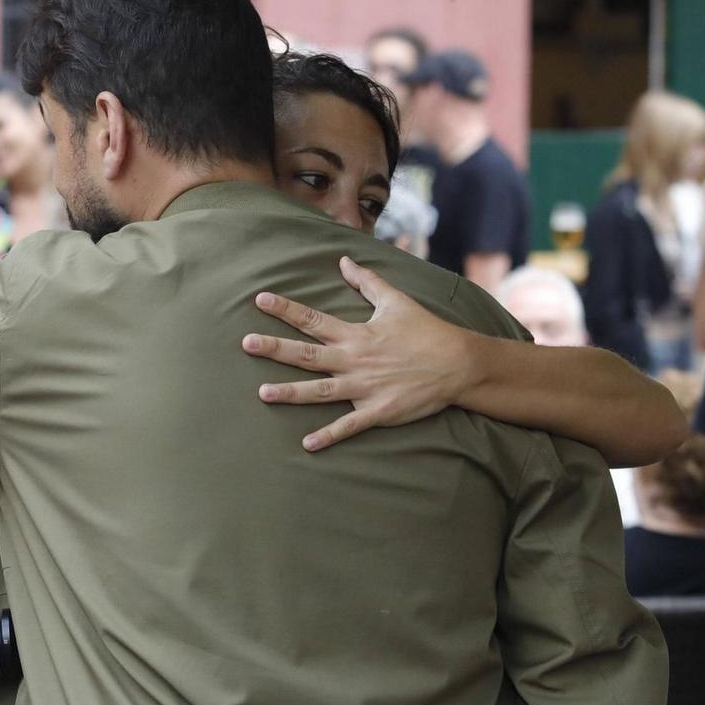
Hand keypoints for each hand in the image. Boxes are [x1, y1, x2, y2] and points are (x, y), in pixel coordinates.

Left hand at [241, 256, 477, 451]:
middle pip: (307, 354)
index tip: (261, 300)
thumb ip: (367, 282)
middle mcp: (354, 361)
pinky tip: (307, 444)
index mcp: (356, 334)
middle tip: (247, 343)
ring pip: (320, 391)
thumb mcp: (396, 301)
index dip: (286, 309)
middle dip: (275, 348)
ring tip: (263, 393)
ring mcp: (364, 388)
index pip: (314, 319)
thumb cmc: (426, 331)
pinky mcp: (378, 411)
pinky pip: (349, 425)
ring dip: (291, 392)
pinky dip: (328, 435)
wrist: (457, 364)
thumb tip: (345, 261)